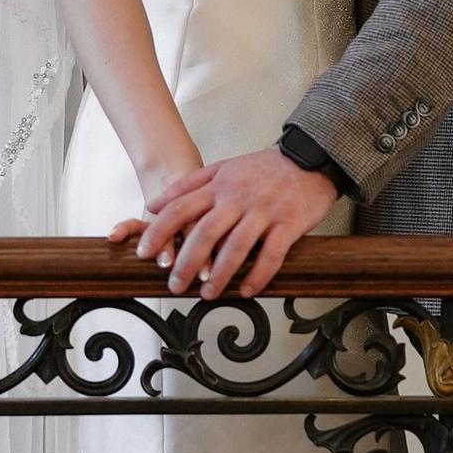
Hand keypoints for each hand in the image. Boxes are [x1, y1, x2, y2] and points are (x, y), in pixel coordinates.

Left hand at [116, 148, 342, 298]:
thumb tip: (154, 204)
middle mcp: (238, 198)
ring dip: (220, 275)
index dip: (159, 231)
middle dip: (186, 262)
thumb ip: (188, 185)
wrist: (308, 158)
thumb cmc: (263, 169)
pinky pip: (271, 254)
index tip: (144, 253)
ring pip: (236, 246)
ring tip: (208, 294)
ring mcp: (264, 211)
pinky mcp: (288, 223)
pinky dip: (258, 275)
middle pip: (205, 232)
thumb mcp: (222, 168)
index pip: (181, 207)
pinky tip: (247, 290)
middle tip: (174, 285)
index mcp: (219, 185)